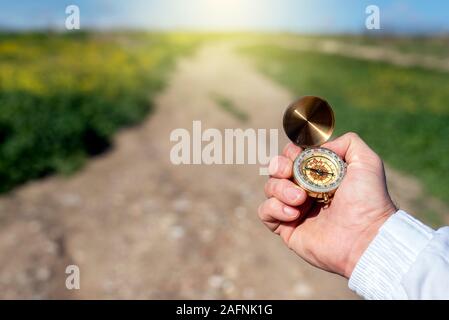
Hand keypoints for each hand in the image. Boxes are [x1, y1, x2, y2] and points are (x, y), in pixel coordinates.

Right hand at [258, 132, 396, 277]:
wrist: (365, 237)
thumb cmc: (368, 201)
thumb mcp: (367, 162)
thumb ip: (349, 142)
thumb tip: (320, 147)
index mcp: (319, 175)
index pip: (293, 156)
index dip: (290, 152)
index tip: (298, 155)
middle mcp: (304, 190)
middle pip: (276, 169)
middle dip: (278, 166)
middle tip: (289, 172)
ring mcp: (294, 209)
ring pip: (269, 188)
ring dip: (280, 189)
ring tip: (300, 199)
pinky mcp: (286, 228)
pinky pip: (265, 211)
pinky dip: (274, 208)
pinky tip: (293, 214)